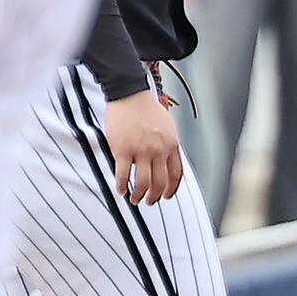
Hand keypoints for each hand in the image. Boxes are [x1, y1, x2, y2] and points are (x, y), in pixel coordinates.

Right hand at [106, 87, 182, 205]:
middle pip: (159, 182)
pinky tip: (120, 189)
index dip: (170, 189)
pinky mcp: (123, 150)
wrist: (130, 94)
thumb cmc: (146, 108)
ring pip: (142, 182)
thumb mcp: (168, 126)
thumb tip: (166, 161)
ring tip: (134, 199)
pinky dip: (121, 186)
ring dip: (139, 195)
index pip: (175, 175)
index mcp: (171, 145)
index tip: (165, 196)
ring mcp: (141, 151)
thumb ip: (168, 144)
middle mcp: (158, 150)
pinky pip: (123, 175)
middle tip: (149, 201)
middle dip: (154, 196)